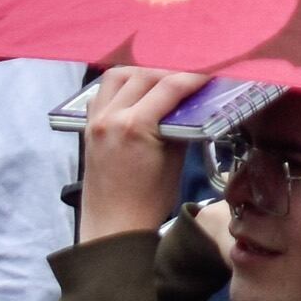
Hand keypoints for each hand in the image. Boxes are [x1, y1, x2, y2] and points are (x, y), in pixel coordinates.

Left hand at [74, 64, 210, 243]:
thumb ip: (181, 126)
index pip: (169, 86)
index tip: (211, 72)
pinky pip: (102, 93)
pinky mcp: (88, 128)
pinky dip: (120, 86)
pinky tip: (136, 93)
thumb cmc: (148, 202)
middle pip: (144, 74)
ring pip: (118, 76)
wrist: (113, 228)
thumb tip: (193, 103)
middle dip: (170, 71)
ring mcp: (95, 121)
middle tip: (190, 77)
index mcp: (134, 127)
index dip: (194, 76)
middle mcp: (111, 118)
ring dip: (142, 73)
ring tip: (161, 81)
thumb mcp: (174, 161)